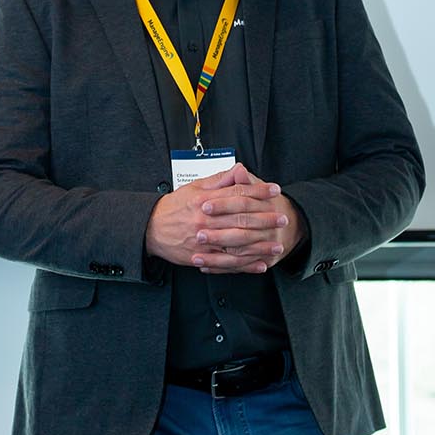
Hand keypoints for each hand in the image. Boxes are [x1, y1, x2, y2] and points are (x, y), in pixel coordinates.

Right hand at [146, 162, 302, 273]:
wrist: (151, 229)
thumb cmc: (174, 206)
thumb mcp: (195, 187)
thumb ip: (220, 180)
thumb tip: (239, 169)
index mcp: (205, 200)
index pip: (237, 193)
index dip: (258, 191)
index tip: (274, 190)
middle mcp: (206, 220)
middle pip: (241, 219)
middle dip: (265, 219)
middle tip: (282, 218)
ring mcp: (204, 241)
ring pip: (237, 244)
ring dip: (260, 246)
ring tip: (277, 245)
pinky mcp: (202, 257)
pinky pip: (227, 263)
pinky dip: (245, 265)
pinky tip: (260, 264)